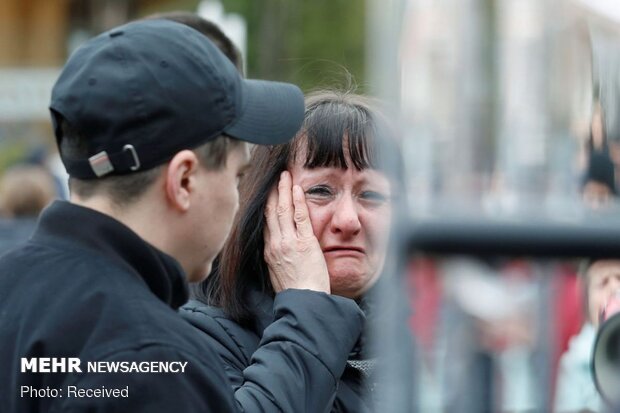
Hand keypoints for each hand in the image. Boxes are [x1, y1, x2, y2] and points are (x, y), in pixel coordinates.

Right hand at [263, 171, 329, 292]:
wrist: (304, 301)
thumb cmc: (295, 292)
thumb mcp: (278, 274)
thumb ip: (277, 258)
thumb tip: (277, 251)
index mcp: (269, 251)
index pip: (265, 223)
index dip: (266, 205)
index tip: (268, 193)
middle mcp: (275, 244)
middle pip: (270, 212)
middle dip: (273, 192)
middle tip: (275, 177)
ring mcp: (289, 242)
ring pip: (282, 210)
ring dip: (283, 190)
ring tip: (285, 175)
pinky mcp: (304, 242)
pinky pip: (300, 216)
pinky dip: (297, 200)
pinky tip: (296, 188)